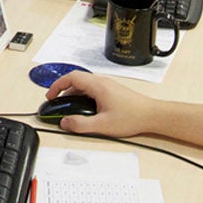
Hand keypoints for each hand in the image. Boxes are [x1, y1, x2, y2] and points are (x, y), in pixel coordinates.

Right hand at [45, 72, 161, 138]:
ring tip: (69, 108)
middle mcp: (102, 83)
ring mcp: (108, 86)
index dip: (57, 85)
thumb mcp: (103, 125)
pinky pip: (92, 90)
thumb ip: (81, 125)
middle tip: (56, 101)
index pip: (71, 77)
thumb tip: (65, 123)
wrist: (152, 115)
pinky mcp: (112, 92)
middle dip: (63, 90)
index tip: (50, 95)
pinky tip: (84, 110)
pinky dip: (83, 97)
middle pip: (76, 79)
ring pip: (84, 85)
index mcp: (98, 86)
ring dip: (73, 94)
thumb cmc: (132, 117)